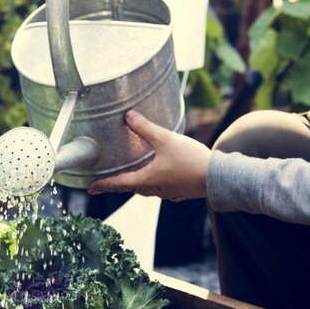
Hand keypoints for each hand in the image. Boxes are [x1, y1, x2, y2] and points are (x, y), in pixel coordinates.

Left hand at [87, 110, 210, 201]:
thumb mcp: (165, 139)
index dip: (103, 185)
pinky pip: (159, 189)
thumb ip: (145, 128)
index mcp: (146, 180)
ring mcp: (167, 192)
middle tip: (106, 183)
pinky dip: (151, 184)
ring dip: (134, 184)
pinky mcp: (179, 191)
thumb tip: (128, 116)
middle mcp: (154, 189)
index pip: (118, 183)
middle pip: (130, 188)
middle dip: (117, 185)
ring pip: (145, 190)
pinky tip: (157, 178)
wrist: (218, 177)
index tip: (90, 189)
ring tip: (129, 178)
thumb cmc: (190, 160)